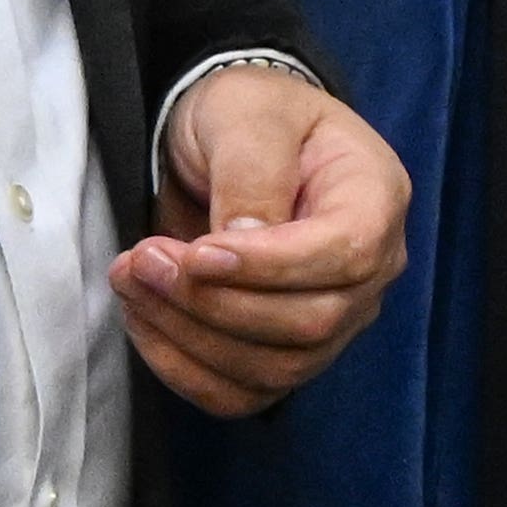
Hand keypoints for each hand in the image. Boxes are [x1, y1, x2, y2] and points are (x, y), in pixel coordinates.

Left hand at [122, 63, 411, 417]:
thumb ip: (252, 170)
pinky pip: (242, 393)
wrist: (229, 142)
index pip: (343, 255)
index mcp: (375, 200)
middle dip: (214, 302)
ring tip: (131, 279)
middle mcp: (369, 271)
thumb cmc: (251, 115)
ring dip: (188, 335)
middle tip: (143, 258)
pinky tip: (144, 320)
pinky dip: (184, 370)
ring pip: (274, 368)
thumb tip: (244, 240)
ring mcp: (333, 321)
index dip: (269, 266)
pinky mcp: (286, 353)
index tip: (195, 251)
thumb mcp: (248, 113)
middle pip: (309, 325)